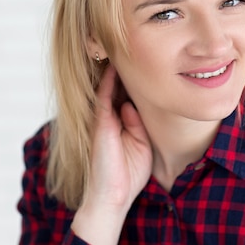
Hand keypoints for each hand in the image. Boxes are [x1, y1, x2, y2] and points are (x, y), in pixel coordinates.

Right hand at [71, 64, 151, 244]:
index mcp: (122, 123)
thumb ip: (138, 122)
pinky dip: (108, 82)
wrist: (114, 196)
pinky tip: (115, 68)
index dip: (134, 80)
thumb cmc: (130, 174)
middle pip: (117, 88)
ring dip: (115, 71)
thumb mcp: (142, 143)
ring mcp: (103, 119)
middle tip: (132, 49)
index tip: (145, 62)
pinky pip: (103, 97)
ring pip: (108, 88)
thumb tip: (132, 104)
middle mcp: (110, 118)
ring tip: (121, 50)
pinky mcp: (100, 123)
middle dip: (124, 71)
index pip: (127, 95)